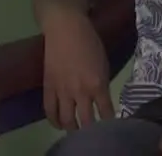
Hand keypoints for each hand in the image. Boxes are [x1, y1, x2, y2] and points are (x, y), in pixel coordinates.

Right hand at [41, 11, 115, 130]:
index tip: (112, 128)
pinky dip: (54, 121)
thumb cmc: (89, 41)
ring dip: (73, 129)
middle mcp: (80, 92)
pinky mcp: (48, 86)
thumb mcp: (104, 63)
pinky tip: (59, 124)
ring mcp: (62, 90)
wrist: (65, 27)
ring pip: (67, 121)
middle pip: (87, 123)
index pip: (107, 114)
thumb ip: (102, 84)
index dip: (111, 124)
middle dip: (92, 132)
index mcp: (98, 85)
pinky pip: (50, 110)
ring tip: (76, 132)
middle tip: (94, 134)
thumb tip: (101, 100)